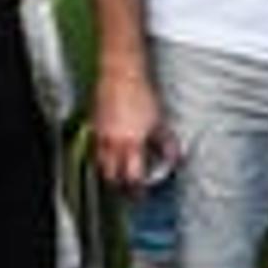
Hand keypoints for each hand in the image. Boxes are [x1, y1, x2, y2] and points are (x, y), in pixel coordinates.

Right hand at [89, 59, 172, 193]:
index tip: (141, 195)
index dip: (137, 191)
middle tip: (127, 190)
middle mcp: (112, 142)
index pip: (132, 177)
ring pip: (100, 162)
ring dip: (109, 171)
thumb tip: (173, 158)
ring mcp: (100, 132)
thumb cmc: (140, 94)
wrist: (121, 72)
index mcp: (130, 144)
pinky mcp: (94, 122)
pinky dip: (102, 154)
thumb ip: (166, 144)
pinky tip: (110, 151)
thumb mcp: (160, 121)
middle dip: (119, 186)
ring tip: (118, 174)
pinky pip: (95, 146)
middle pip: (111, 175)